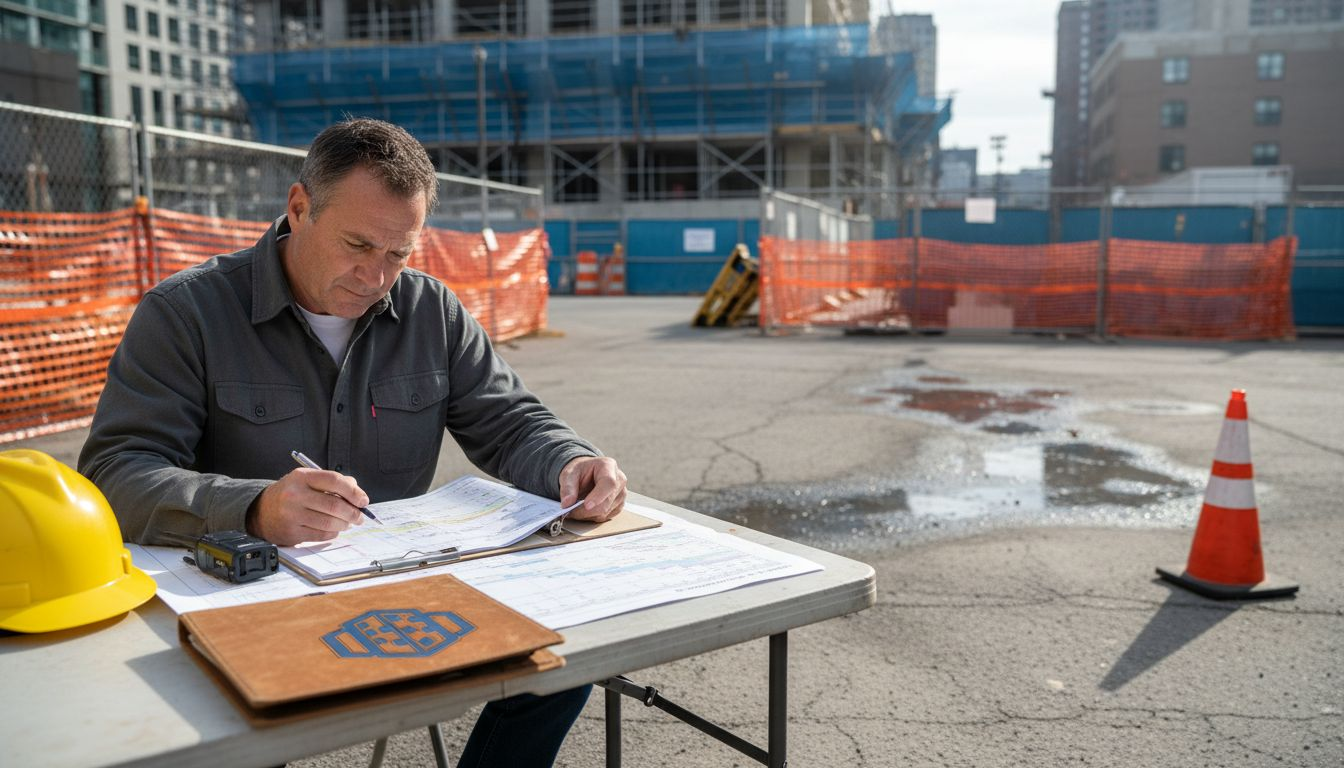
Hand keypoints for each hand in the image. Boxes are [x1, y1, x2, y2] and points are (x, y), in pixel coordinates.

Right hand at [247, 468, 367, 544]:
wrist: (261, 511)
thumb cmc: (291, 494)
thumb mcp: (307, 480)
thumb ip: (333, 483)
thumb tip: (358, 493)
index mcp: (302, 477)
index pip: (334, 480)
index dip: (354, 492)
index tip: (363, 500)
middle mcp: (295, 495)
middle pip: (334, 505)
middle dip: (353, 513)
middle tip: (359, 516)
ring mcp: (291, 515)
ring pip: (329, 522)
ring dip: (344, 524)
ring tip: (347, 523)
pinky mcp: (291, 533)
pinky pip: (321, 535)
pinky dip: (333, 533)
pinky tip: (333, 529)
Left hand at [559, 456, 626, 522]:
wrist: (587, 473)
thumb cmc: (580, 471)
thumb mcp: (569, 474)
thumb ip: (567, 487)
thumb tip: (567, 503)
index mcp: (608, 466)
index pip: (609, 483)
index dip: (598, 496)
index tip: (586, 505)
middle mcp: (619, 480)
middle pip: (606, 502)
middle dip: (586, 510)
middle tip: (570, 511)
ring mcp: (621, 493)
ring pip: (605, 512)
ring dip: (588, 514)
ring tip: (577, 507)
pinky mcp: (619, 505)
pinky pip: (606, 517)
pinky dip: (593, 517)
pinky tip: (586, 509)